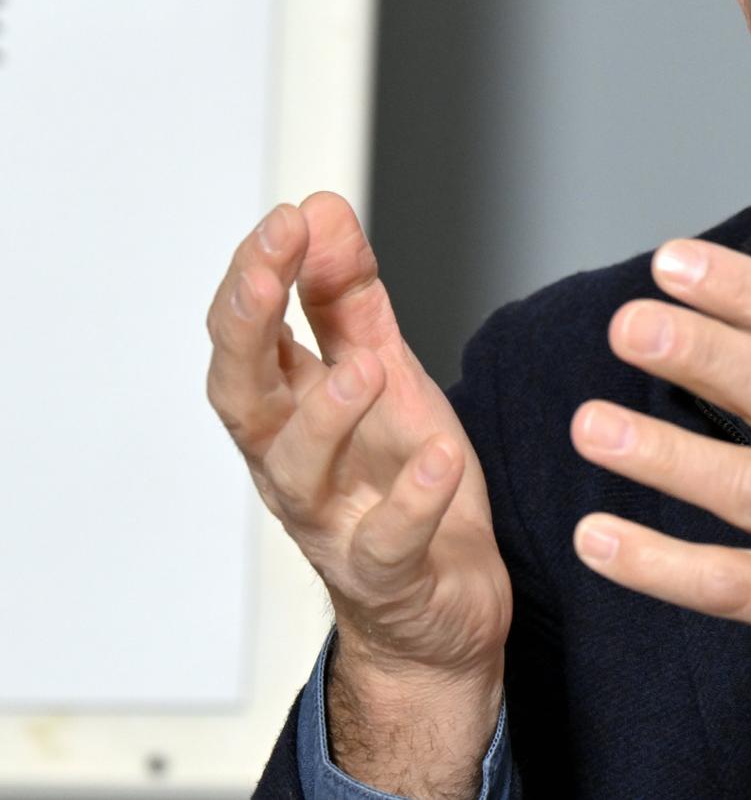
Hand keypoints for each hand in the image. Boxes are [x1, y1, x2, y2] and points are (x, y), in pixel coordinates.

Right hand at [203, 193, 510, 692]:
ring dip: (326, 414)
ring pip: (296, 473)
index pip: (246, 336)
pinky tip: (438, 458)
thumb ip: (348, 300)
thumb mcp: (384, 374)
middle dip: (246, 325)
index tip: (288, 216)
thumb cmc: (400, 483)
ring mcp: (334, 523)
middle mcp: (294, 466)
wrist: (444, 606)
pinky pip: (387, 542)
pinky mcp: (387, 576)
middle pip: (240, 397)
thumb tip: (322, 209)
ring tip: (362, 365)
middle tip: (271, 261)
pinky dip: (410, 501)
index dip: (256, 275)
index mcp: (289, 411)